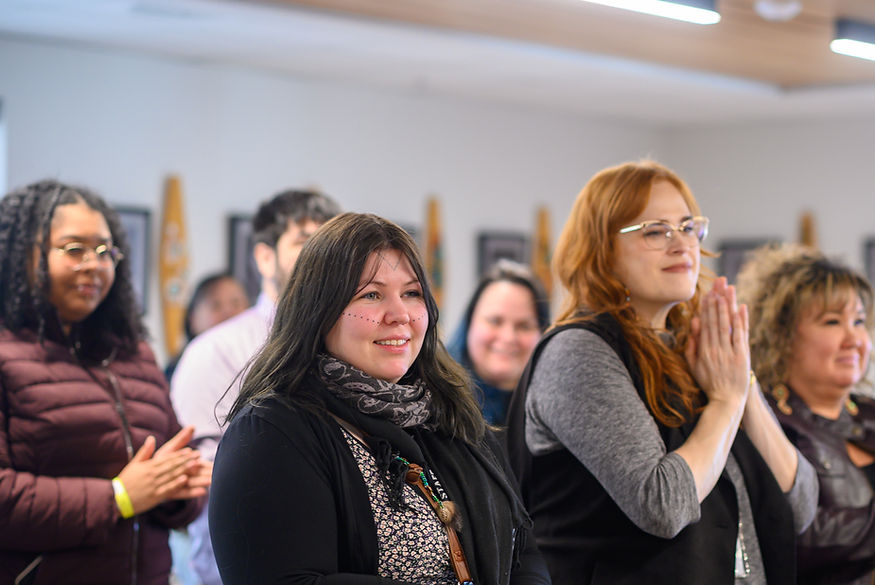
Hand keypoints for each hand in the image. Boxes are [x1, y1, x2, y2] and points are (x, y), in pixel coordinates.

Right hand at [116, 426, 203, 513]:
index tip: (190, 450)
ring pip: (171, 476)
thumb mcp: (134, 464)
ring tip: (196, 464)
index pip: (166, 459)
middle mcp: (152, 475)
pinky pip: (167, 489)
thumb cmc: (126, 481)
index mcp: (148, 466)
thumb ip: (145, 452)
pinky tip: (185, 479)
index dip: (179, 454)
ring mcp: (154, 485)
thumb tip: (151, 438)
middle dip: (186, 460)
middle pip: (172, 466)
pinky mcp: (154, 496)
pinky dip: (176, 484)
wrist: (115, 498)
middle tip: (198, 455)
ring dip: (185, 469)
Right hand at [685, 278, 750, 407]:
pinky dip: (741, 321)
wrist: (726, 401)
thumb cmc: (709, 382)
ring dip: (728, 306)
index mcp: (703, 350)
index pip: (705, 324)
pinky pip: (741, 335)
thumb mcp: (693, 365)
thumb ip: (692, 345)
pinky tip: (741, 308)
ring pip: (728, 325)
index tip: (707, 293)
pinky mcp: (742, 357)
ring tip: (728, 289)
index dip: (706, 307)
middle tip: (718, 284)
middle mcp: (716, 349)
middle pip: (716, 320)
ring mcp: (729, 353)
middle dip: (717, 301)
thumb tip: (694, 324)